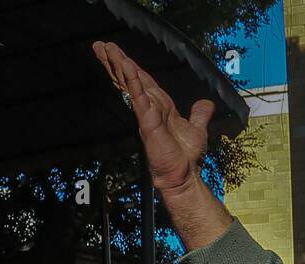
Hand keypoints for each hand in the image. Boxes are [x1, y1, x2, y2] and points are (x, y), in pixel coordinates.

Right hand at [92, 41, 212, 194]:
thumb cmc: (186, 158)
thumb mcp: (198, 129)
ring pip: (130, 85)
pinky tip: (127, 67)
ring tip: (104, 49)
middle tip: (99, 45)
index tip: (116, 54)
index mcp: (159, 108)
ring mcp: (147, 115)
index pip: (142, 82)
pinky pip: (140, 98)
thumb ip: (199, 114)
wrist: (183, 177)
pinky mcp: (148, 123)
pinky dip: (134, 82)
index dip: (130, 67)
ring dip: (118, 65)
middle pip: (129, 79)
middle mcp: (150, 109)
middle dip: (115, 61)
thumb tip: (205, 103)